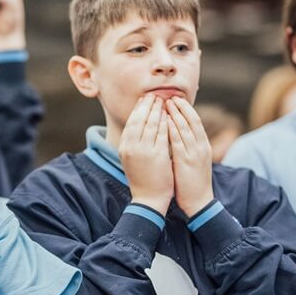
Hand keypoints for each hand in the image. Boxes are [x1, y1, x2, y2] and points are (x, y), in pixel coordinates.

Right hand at [119, 94, 172, 214]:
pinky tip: (171, 115)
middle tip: (154, 95)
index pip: (131, 122)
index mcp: (124, 147)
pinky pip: (163, 133)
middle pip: (140, 119)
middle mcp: (131, 147)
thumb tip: (137, 127)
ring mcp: (144, 151)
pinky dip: (166, 122)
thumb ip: (134, 143)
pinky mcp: (157, 155)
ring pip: (152, 124)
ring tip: (164, 101)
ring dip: (158, 110)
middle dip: (148, 105)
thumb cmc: (142, 179)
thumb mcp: (132, 159)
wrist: (148, 199)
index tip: (145, 99)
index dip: (139, 109)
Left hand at [165, 97, 213, 216]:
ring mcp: (195, 153)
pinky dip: (171, 129)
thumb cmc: (192, 183)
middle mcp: (201, 147)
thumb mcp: (192, 161)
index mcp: (203, 146)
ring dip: (175, 114)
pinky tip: (164, 121)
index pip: (195, 122)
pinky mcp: (187, 161)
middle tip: (169, 96)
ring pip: (185, 128)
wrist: (199, 201)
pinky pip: (178, 141)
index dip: (186, 109)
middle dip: (181, 107)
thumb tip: (176, 136)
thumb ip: (186, 148)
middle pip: (192, 121)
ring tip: (166, 103)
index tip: (176, 100)